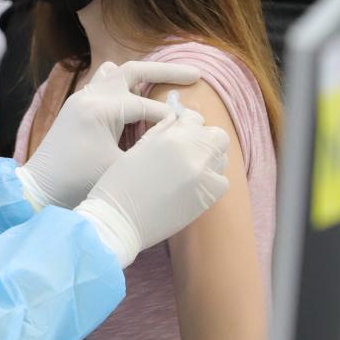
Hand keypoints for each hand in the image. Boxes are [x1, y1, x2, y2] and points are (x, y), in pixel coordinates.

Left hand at [17, 61, 200, 210]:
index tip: (193, 129)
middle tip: (196, 75)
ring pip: (116, 73)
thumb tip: (178, 141)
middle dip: (166, 72)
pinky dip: (120, 81)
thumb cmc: (78, 183)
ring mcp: (80, 99)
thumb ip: (149, 151)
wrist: (39, 188)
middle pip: (134, 71)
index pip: (147, 106)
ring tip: (168, 78)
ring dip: (142, 74)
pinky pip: (101, 82)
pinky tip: (132, 86)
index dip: (172, 118)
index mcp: (100, 110)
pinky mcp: (75, 107)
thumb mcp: (119, 170)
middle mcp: (89, 97)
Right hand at [74, 108, 229, 266]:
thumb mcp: (138, 148)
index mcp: (171, 138)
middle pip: (218, 137)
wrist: (117, 221)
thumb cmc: (118, 184)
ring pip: (222, 159)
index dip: (189, 124)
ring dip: (209, 160)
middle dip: (206, 140)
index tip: (184, 131)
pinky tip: (194, 186)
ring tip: (189, 170)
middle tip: (192, 150)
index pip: (195, 119)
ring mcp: (203, 176)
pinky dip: (211, 182)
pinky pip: (221, 182)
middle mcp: (192, 153)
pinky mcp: (207, 197)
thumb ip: (162, 131)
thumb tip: (178, 121)